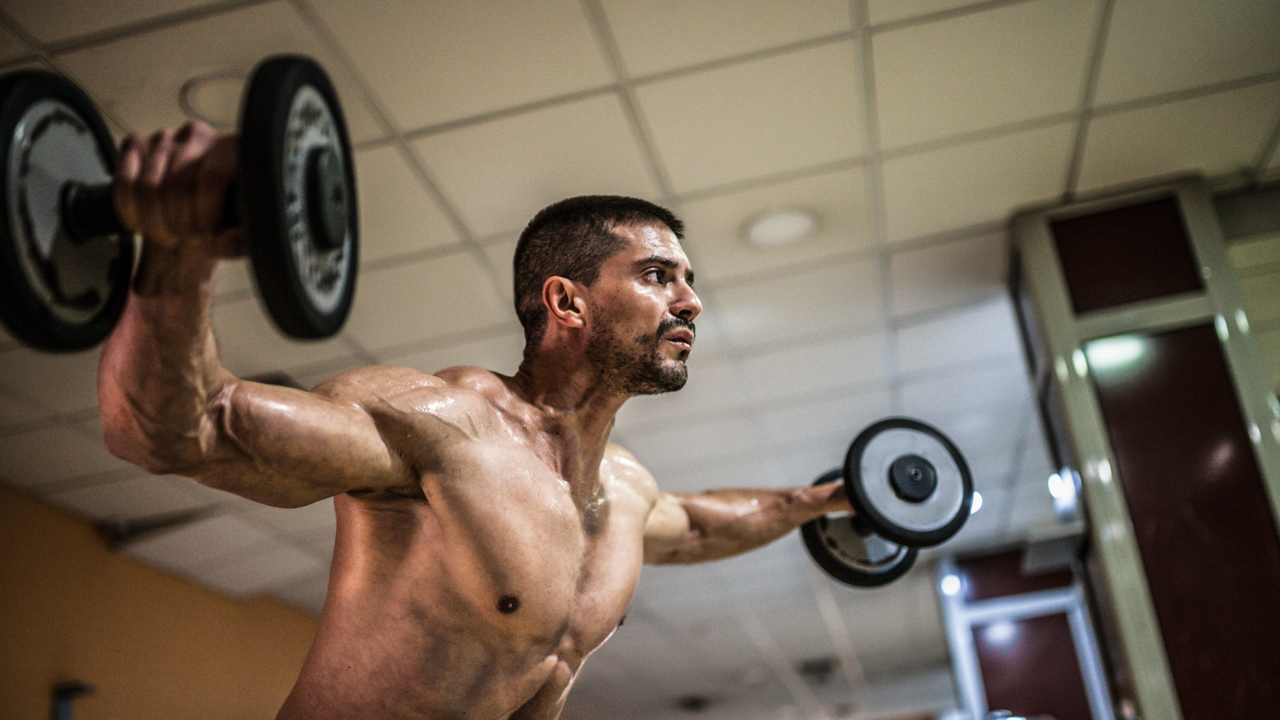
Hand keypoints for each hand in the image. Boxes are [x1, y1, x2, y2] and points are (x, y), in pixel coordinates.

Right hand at [114, 120, 242, 259]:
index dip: (204, 216)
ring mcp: (165, 137)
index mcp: (234, 147)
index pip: (210, 180)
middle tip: (186, 241)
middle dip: (178, 225)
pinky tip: (145, 223)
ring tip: (170, 236)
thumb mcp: (243, 234)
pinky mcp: (136, 144)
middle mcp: (199, 135)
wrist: (197, 214)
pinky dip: (130, 212)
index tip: (208, 238)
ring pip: (148, 187)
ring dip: (155, 224)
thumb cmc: (223, 219)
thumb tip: (222, 240)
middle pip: (177, 186)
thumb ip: (242, 241)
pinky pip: (124, 183)